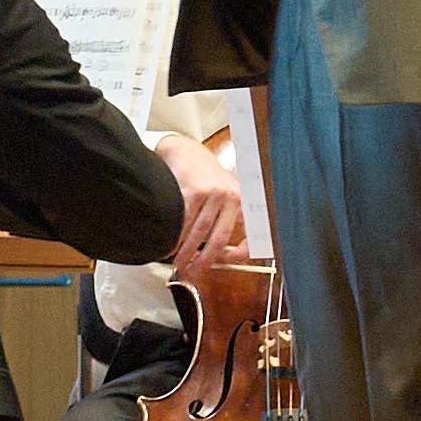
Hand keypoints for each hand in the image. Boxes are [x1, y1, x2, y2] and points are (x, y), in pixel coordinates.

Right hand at [156, 129, 249, 273]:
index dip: (240, 254)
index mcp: (241, 200)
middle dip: (204, 261)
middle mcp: (230, 196)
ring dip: (186, 252)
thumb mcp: (221, 193)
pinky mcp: (194, 190)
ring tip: (178, 260)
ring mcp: (213, 193)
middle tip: (192, 270)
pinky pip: (185, 222)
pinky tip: (171, 243)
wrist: (183, 150)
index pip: (250, 233)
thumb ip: (222, 221)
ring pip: (199, 233)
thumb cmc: (202, 176)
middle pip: (218, 239)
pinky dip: (177, 237)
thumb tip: (220, 256)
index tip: (227, 264)